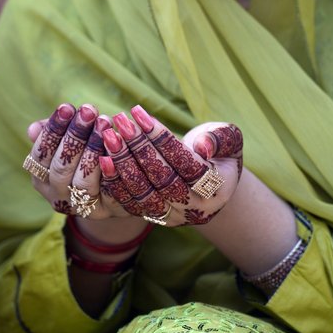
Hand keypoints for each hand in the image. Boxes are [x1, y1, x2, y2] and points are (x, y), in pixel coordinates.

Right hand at [25, 103, 140, 218]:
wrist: (117, 186)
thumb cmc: (88, 153)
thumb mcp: (69, 141)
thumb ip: (52, 133)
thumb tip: (33, 129)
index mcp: (41, 179)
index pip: (41, 155)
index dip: (53, 130)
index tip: (67, 107)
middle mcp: (58, 197)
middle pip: (60, 168)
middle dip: (74, 135)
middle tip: (89, 111)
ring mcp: (81, 208)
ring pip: (82, 181)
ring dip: (93, 149)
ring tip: (104, 122)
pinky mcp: (108, 212)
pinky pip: (109, 192)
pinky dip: (112, 168)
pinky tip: (118, 146)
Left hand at [100, 105, 242, 226]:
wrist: (210, 181)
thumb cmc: (219, 151)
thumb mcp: (230, 139)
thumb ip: (221, 138)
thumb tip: (203, 146)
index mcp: (218, 189)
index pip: (187, 164)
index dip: (163, 139)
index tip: (141, 115)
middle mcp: (195, 209)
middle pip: (163, 180)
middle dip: (139, 148)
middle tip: (121, 122)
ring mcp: (172, 217)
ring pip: (143, 194)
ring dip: (123, 165)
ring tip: (109, 136)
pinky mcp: (153, 218)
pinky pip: (129, 204)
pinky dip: (115, 183)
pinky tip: (103, 159)